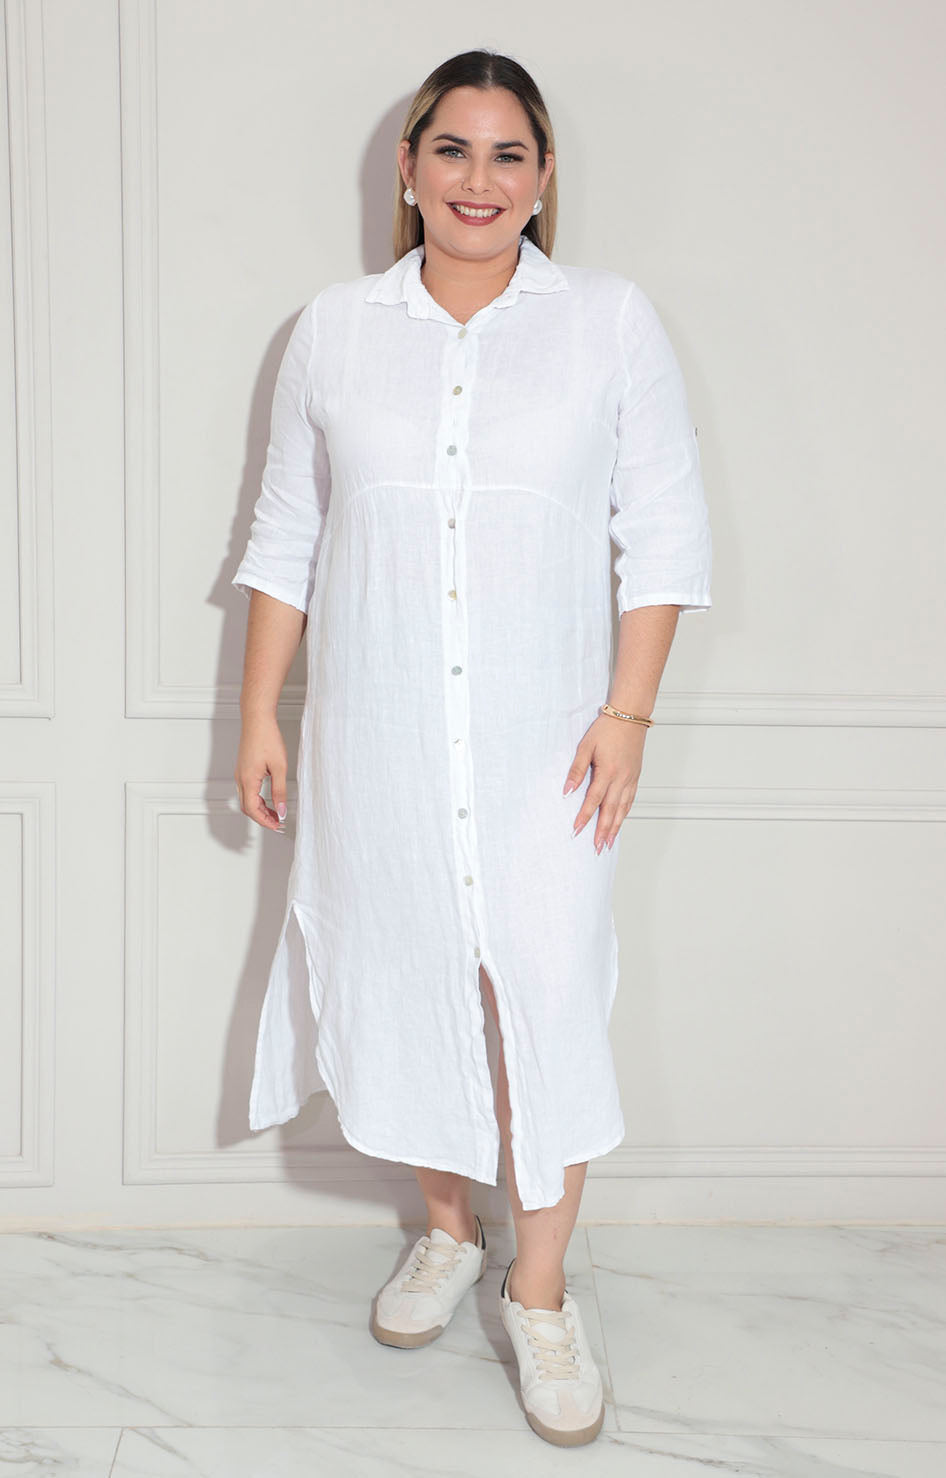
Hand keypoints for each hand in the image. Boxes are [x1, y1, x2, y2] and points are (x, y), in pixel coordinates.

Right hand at [235, 714, 288, 831]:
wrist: (257, 719)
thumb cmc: (267, 738)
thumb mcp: (279, 767)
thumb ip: (280, 791)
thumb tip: (281, 810)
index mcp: (248, 780)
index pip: (253, 810)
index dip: (265, 821)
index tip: (277, 826)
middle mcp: (240, 778)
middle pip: (247, 808)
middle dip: (262, 818)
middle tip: (278, 823)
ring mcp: (240, 774)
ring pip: (246, 800)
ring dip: (259, 809)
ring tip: (275, 813)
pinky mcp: (243, 769)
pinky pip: (247, 790)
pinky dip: (257, 799)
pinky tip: (268, 799)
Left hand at [563, 713, 645, 852]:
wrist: (630, 716)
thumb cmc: (607, 728)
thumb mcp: (586, 746)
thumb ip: (576, 770)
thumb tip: (567, 790)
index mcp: (607, 772)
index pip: (593, 801)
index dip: (584, 817)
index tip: (576, 831)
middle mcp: (622, 779)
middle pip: (611, 810)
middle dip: (603, 831)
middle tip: (597, 848)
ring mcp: (631, 778)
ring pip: (623, 808)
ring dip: (615, 827)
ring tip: (608, 842)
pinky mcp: (636, 776)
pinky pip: (630, 799)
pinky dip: (625, 813)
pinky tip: (620, 821)